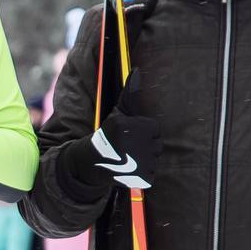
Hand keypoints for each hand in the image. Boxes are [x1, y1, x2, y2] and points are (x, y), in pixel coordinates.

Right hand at [60, 68, 161, 195]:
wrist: (92, 161)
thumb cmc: (109, 134)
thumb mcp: (119, 113)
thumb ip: (131, 93)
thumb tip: (138, 70)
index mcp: (132, 126)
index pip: (155, 129)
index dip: (143, 132)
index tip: (129, 135)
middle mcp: (136, 144)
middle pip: (158, 145)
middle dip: (145, 147)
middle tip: (127, 148)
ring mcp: (139, 163)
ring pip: (155, 160)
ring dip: (145, 161)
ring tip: (128, 159)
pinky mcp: (141, 179)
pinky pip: (151, 175)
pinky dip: (142, 174)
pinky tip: (129, 170)